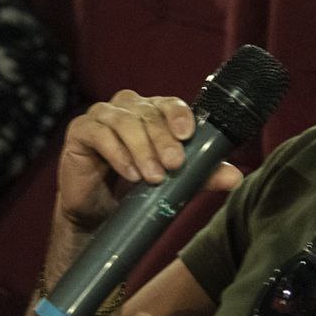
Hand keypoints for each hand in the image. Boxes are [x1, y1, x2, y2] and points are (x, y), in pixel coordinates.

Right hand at [56, 90, 242, 231]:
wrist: (98, 212)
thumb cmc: (137, 187)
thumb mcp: (174, 182)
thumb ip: (202, 175)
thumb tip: (235, 178)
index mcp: (152, 112)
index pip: (169, 104)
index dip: (179, 115)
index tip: (187, 135)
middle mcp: (127, 107)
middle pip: (148, 113)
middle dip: (163, 140)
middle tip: (174, 165)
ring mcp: (101, 116)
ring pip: (124, 121)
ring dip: (141, 149)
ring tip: (152, 176)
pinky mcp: (80, 130)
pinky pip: (99, 134)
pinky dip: (117, 153)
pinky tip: (129, 172)